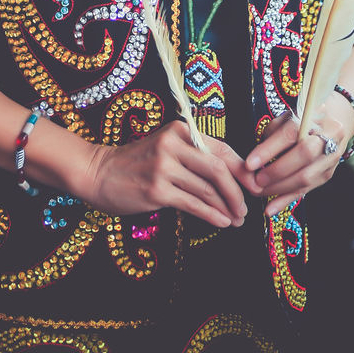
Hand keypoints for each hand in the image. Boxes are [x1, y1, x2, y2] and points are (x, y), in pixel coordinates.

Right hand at [83, 121, 253, 228]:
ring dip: (227, 208)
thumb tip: (232, 176)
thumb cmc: (136, 163)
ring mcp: (164, 167)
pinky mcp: (157, 190)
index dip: (241, 169)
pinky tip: (222, 222)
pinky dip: (212, 215)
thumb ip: (193, 156)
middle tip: (248, 207)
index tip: (255, 185)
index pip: (220, 149)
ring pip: (207, 189)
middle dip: (238, 191)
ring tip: (237, 219)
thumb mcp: (166, 148)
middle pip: (218, 169)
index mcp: (179, 130)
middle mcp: (173, 144)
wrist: (99, 172)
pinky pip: (193, 204)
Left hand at [244, 93, 353, 217]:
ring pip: (306, 177)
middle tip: (256, 180)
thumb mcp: (286, 117)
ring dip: (279, 188)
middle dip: (277, 171)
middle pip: (303, 156)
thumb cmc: (302, 119)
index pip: (290, 134)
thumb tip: (255, 158)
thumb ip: (271, 134)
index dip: (269, 150)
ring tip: (259, 192)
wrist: (333, 121)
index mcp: (314, 117)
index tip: (249, 163)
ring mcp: (330, 158)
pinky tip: (271, 208)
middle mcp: (327, 137)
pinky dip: (286, 200)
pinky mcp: (327, 174)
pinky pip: (306, 190)